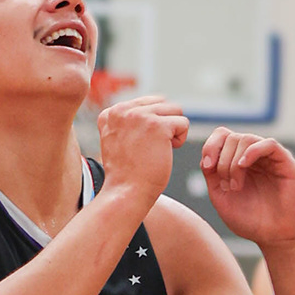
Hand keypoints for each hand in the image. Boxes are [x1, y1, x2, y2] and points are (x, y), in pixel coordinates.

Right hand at [95, 93, 188, 216]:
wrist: (126, 192)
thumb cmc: (127, 172)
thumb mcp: (118, 139)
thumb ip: (129, 120)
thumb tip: (158, 102)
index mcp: (110, 112)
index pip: (146, 103)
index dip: (153, 124)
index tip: (141, 145)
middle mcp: (122, 110)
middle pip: (162, 104)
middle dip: (165, 124)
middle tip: (153, 148)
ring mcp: (139, 116)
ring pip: (175, 110)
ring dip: (174, 131)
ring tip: (159, 150)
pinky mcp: (157, 125)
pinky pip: (183, 123)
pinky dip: (180, 139)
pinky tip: (166, 153)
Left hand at [200, 131, 294, 251]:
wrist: (275, 237)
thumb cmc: (251, 221)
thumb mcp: (221, 198)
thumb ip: (212, 176)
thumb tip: (207, 156)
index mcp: (238, 162)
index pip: (222, 136)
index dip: (211, 146)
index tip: (207, 167)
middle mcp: (254, 157)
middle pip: (231, 137)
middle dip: (222, 160)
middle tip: (226, 186)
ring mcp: (270, 159)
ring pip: (247, 139)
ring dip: (234, 162)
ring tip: (235, 186)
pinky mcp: (286, 162)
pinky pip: (269, 144)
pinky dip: (252, 151)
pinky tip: (244, 166)